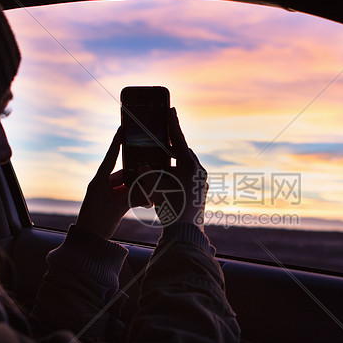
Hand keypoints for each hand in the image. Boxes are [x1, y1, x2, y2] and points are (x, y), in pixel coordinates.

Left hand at [75, 128, 148, 238]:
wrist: (88, 244)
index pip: (110, 157)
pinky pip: (125, 196)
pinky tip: (147, 202)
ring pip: (127, 186)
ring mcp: (107, 195)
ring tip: (152, 194)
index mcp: (99, 181)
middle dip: (139, 177)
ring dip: (139, 190)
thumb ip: (133, 197)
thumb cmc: (97, 224)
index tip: (123, 129)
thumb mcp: (116, 209)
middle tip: (153, 176)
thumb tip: (149, 191)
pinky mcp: (110, 204)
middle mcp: (102, 185)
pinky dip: (135, 198)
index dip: (117, 143)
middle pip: (124, 174)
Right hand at [147, 108, 207, 228]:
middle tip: (162, 139)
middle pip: (183, 153)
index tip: (171, 109)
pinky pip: (188, 178)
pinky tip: (167, 180)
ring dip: (173, 164)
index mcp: (190, 165)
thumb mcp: (155, 186)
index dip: (172, 124)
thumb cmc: (171, 207)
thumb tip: (140, 166)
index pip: (179, 139)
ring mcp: (201, 183)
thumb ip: (147, 172)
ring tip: (161, 163)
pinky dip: (176, 176)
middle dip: (171, 148)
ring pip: (186, 167)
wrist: (185, 232)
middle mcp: (199, 172)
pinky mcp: (200, 193)